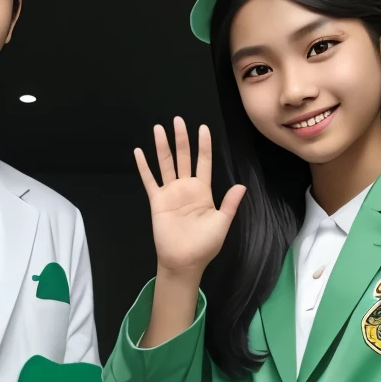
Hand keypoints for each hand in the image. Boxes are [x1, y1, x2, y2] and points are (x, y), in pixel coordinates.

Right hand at [134, 120, 245, 283]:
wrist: (184, 261)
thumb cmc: (205, 245)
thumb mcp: (222, 223)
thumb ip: (230, 203)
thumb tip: (241, 185)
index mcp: (203, 191)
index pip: (204, 162)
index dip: (204, 146)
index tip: (203, 128)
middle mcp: (186, 188)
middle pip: (184, 157)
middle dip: (181, 138)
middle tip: (178, 120)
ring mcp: (171, 193)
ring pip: (166, 164)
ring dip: (162, 146)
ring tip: (159, 128)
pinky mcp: (157, 201)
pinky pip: (149, 180)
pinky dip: (143, 167)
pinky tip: (138, 152)